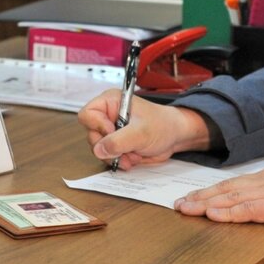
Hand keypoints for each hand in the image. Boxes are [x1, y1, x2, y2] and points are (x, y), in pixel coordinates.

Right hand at [77, 91, 211, 169]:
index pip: (88, 114)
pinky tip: (133, 158)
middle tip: (124, 151)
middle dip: (108, 148)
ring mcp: (111, 132)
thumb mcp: (141, 132)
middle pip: (91, 135)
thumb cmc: (162, 125)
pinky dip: (119, 161)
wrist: (175, 137)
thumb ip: (119, 140)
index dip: (97, 126)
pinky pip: (108, 157)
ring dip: (115, 157)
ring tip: (132, 156)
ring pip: (98, 149)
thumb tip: (99, 149)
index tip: (112, 133)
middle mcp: (107, 116)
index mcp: (110, 102)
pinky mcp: (116, 145)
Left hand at [173, 167, 263, 230]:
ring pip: (231, 197)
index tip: (193, 196)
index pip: (233, 183)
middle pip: (226, 188)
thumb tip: (263, 204)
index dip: (211, 190)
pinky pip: (247, 209)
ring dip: (206, 204)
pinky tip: (213, 214)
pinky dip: (228, 212)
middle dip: (200, 196)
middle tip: (179, 204)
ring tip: (187, 210)